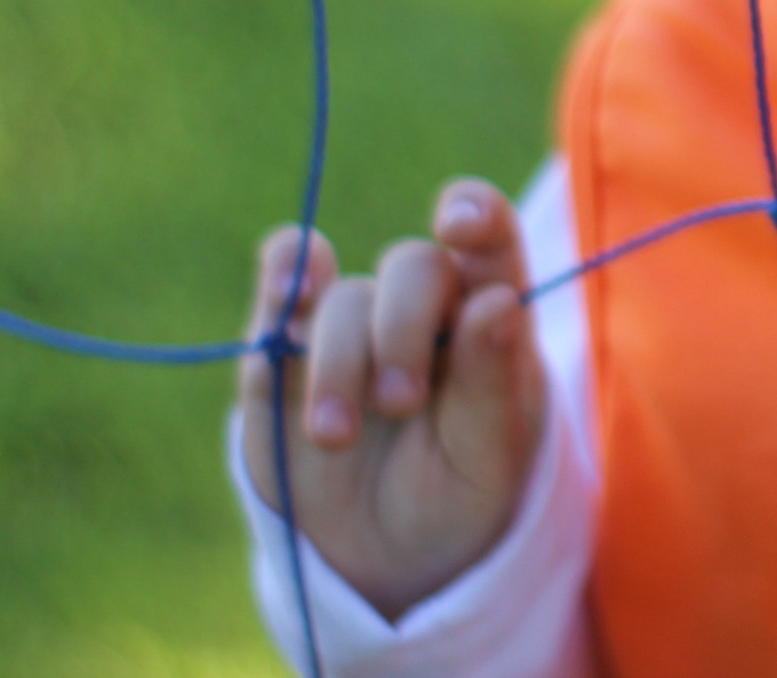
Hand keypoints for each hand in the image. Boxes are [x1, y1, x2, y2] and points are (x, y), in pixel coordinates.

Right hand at [237, 179, 547, 620]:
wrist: (381, 560)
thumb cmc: (457, 498)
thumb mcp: (490, 459)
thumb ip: (493, 382)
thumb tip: (496, 303)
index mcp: (488, 319)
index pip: (491, 239)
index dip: (476, 215)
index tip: (456, 225)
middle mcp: (422, 307)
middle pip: (412, 265)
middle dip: (402, 329)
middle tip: (400, 402)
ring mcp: (351, 323)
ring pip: (341, 298)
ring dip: (338, 364)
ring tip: (339, 436)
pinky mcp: (282, 350)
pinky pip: (280, 288)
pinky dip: (280, 279)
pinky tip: (285, 299)